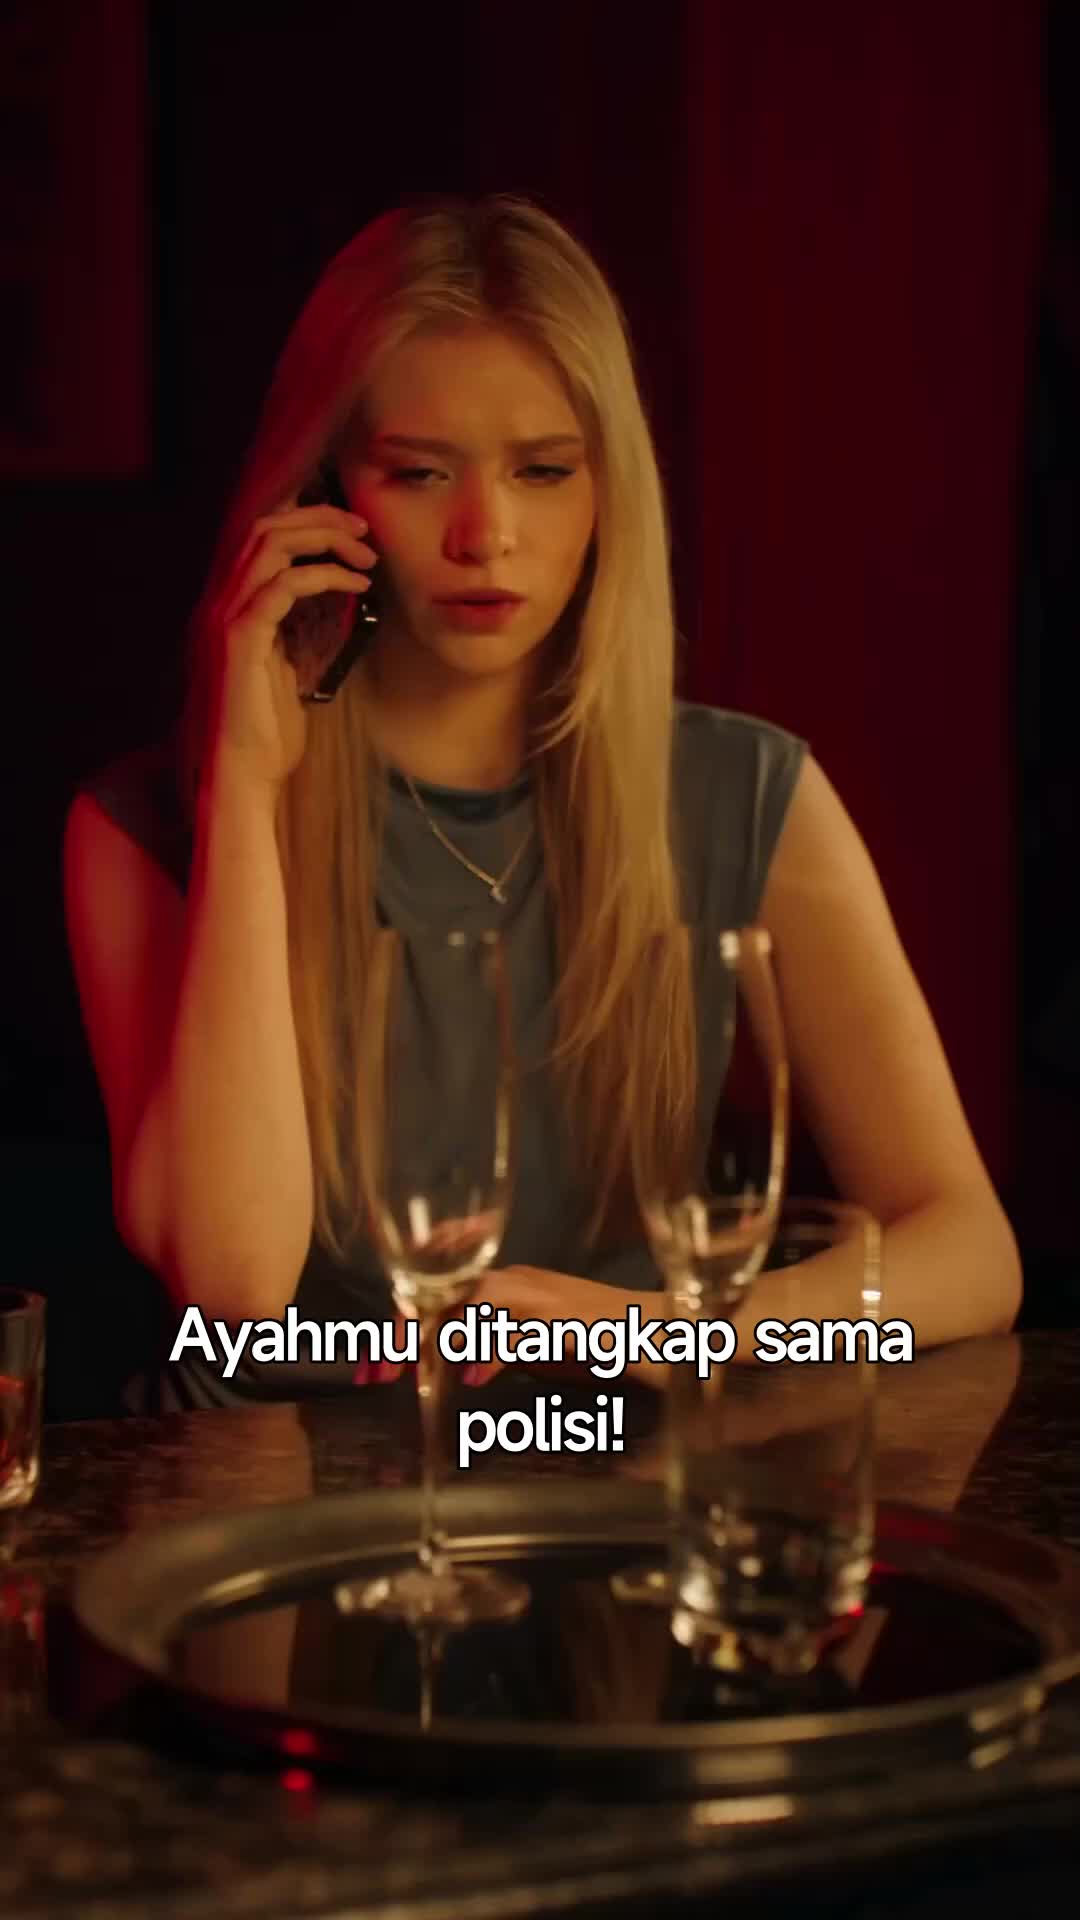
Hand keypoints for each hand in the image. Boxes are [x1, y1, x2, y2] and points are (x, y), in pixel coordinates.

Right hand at [204, 493, 376, 793]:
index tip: (352, 531)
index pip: (260, 538)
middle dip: (318, 519)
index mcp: (229, 607)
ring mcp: (224, 617)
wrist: (244, 774)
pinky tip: (356, 587)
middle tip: (363, 531)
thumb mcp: (284, 668)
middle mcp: (219, 603)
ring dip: (324, 540)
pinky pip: (283, 586)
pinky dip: (324, 576)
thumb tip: (322, 602)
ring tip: (365, 556)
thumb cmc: (267, 732)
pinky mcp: (240, 639)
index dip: (305, 521)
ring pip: (270, 544)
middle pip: (264, 527)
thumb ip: (291, 630)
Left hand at [355, 1265, 632, 1387]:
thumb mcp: (544, 1344)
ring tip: (422, 1373)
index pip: (451, 1287)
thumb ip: (504, 1347)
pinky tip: (477, 1376)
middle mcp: (527, 1281)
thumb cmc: (607, 1340)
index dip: (414, 1314)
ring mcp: (548, 1298)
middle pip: (455, 1291)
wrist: (668, 1332)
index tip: (386, 1349)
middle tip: (388, 1367)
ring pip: (480, 1301)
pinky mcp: (569, 1322)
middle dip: (415, 1327)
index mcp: (517, 1282)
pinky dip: (493, 1352)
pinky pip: (521, 1331)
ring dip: (445, 1336)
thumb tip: (463, 1366)